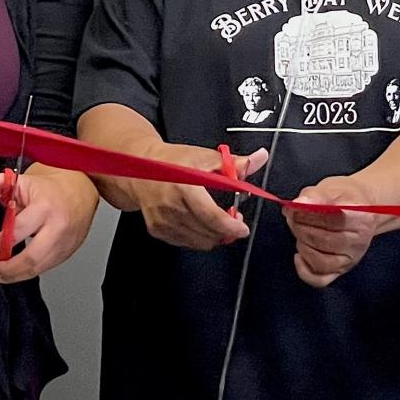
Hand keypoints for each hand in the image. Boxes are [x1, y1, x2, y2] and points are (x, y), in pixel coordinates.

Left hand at [0, 165, 96, 282]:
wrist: (82, 191)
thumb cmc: (50, 189)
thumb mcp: (22, 182)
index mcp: (44, 207)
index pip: (17, 231)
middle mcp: (57, 226)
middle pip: (32, 258)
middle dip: (9, 269)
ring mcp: (65, 241)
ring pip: (39, 267)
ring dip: (18, 274)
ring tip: (4, 272)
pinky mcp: (69, 251)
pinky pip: (47, 267)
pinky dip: (31, 270)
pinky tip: (21, 267)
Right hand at [129, 142, 268, 249]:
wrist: (140, 167)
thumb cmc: (172, 161)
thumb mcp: (205, 157)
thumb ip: (235, 163)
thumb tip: (259, 157)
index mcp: (183, 186)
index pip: (210, 215)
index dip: (230, 226)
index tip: (242, 228)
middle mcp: (170, 206)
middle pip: (207, 231)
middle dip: (226, 230)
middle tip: (234, 220)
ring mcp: (162, 220)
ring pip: (198, 240)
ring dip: (214, 234)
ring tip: (218, 220)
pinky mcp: (157, 230)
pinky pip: (186, 242)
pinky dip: (199, 237)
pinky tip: (201, 223)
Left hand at [286, 175, 379, 287]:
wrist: (360, 209)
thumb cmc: (344, 198)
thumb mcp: (332, 188)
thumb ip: (314, 195)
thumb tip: (297, 204)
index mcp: (361, 217)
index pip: (333, 220)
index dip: (308, 214)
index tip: (294, 208)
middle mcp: (359, 242)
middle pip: (325, 241)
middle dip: (301, 227)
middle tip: (292, 217)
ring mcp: (350, 259)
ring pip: (320, 262)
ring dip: (302, 245)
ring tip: (299, 231)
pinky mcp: (341, 270)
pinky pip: (320, 279)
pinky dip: (304, 270)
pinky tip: (299, 254)